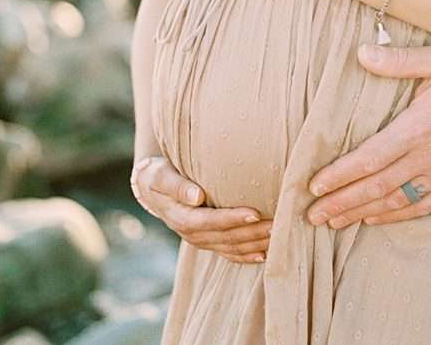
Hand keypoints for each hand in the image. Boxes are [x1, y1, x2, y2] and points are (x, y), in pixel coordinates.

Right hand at [131, 156, 272, 262]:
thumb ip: (177, 186)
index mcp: (181, 218)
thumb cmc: (158, 175)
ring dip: (255, 243)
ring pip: (232, 247)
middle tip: (278, 223)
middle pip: (226, 238)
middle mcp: (192, 235)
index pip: (210, 221)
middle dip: (252, 232)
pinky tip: (265, 254)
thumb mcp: (161, 176)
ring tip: (279, 235)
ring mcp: (201, 241)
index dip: (232, 219)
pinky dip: (247, 255)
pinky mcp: (208, 241)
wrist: (151, 188)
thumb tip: (197, 196)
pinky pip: (229, 253)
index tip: (254, 212)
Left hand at [305, 41, 430, 227]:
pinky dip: (397, 216)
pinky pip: (424, 206)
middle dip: (342, 203)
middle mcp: (430, 157)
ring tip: (335, 223)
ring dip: (363, 213)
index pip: (369, 158)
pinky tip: (376, 220)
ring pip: (397, 202)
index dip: (340, 175)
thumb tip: (361, 53)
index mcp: (419, 127)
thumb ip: (398, 61)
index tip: (314, 186)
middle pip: (377, 187)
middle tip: (313, 216)